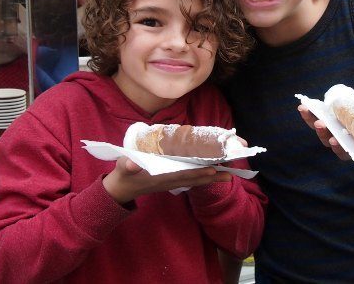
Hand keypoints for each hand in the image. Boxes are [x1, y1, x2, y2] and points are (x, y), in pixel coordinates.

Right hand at [102, 157, 231, 203]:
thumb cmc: (124, 175)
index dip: (198, 172)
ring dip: (212, 177)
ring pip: (196, 179)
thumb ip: (127, 165)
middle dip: (212, 175)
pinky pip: (191, 178)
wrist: (122, 188)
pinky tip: (213, 172)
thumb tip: (132, 164)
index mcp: (161, 177)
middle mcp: (170, 180)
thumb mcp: (123, 168)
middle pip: (195, 178)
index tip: (213, 169)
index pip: (184, 174)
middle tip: (230, 171)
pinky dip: (203, 176)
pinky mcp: (172, 180)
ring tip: (229, 174)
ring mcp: (172, 181)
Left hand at [298, 103, 353, 160]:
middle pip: (330, 142)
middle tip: (322, 124)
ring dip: (313, 122)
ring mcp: (334, 132)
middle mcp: (344, 142)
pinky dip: (309, 114)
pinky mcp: (328, 121)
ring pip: (321, 132)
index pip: (346, 152)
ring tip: (309, 112)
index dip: (339, 148)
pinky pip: (316, 120)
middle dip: (324, 134)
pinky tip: (303, 107)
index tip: (334, 141)